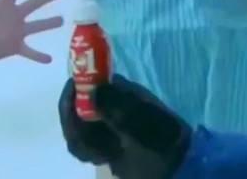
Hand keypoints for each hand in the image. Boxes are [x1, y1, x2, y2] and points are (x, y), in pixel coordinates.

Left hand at [0, 0, 62, 65]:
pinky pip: (30, 52)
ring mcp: (16, 32)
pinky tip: (49, 59)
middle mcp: (13, 16)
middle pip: (33, 4)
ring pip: (37, 26)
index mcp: (2, 4)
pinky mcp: (15, 47)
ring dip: (49, 23)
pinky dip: (39, 56)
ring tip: (62, 20)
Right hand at [59, 74, 190, 178]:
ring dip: (80, 141)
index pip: (84, 82)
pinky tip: (101, 158)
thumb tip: (92, 90)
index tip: (72, 115)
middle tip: (89, 147)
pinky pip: (81, 141)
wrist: (173, 164)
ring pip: (75, 126)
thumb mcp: (142, 121)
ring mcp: (103, 121)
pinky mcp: (102, 140)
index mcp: (118, 90)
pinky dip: (85, 150)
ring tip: (100, 155)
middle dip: (75, 126)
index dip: (73, 95)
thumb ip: (117, 105)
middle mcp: (107, 102)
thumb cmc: (160, 139)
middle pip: (74, 105)